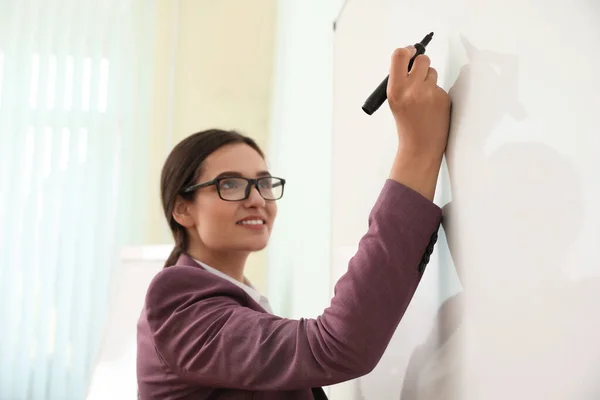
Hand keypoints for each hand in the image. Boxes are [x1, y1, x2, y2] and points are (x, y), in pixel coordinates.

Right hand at [387, 46, 450, 162]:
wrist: (420, 146)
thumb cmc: (406, 124)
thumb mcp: (395, 101)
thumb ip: (401, 80)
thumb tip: (411, 57)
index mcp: (395, 90)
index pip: (399, 56)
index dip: (407, 50)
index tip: (410, 51)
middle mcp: (412, 90)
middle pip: (422, 59)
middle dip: (421, 64)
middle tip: (418, 74)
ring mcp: (429, 94)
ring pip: (433, 72)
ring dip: (429, 80)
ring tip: (423, 98)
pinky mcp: (443, 98)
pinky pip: (440, 87)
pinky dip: (436, 94)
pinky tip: (432, 107)